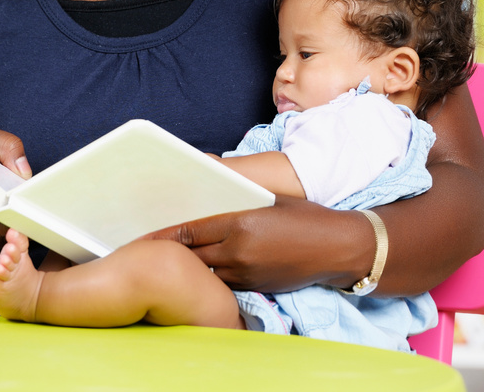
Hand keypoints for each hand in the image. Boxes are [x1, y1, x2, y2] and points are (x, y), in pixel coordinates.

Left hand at [143, 195, 365, 292]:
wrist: (338, 248)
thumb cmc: (305, 217)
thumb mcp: (268, 201)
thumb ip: (235, 201)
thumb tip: (207, 196)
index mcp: (240, 223)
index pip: (190, 229)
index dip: (165, 234)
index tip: (146, 233)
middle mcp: (238, 252)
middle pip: (192, 254)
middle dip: (171, 252)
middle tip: (149, 248)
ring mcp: (246, 274)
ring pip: (205, 271)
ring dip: (190, 266)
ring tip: (172, 260)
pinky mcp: (255, 287)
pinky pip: (223, 282)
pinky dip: (211, 275)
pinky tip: (203, 271)